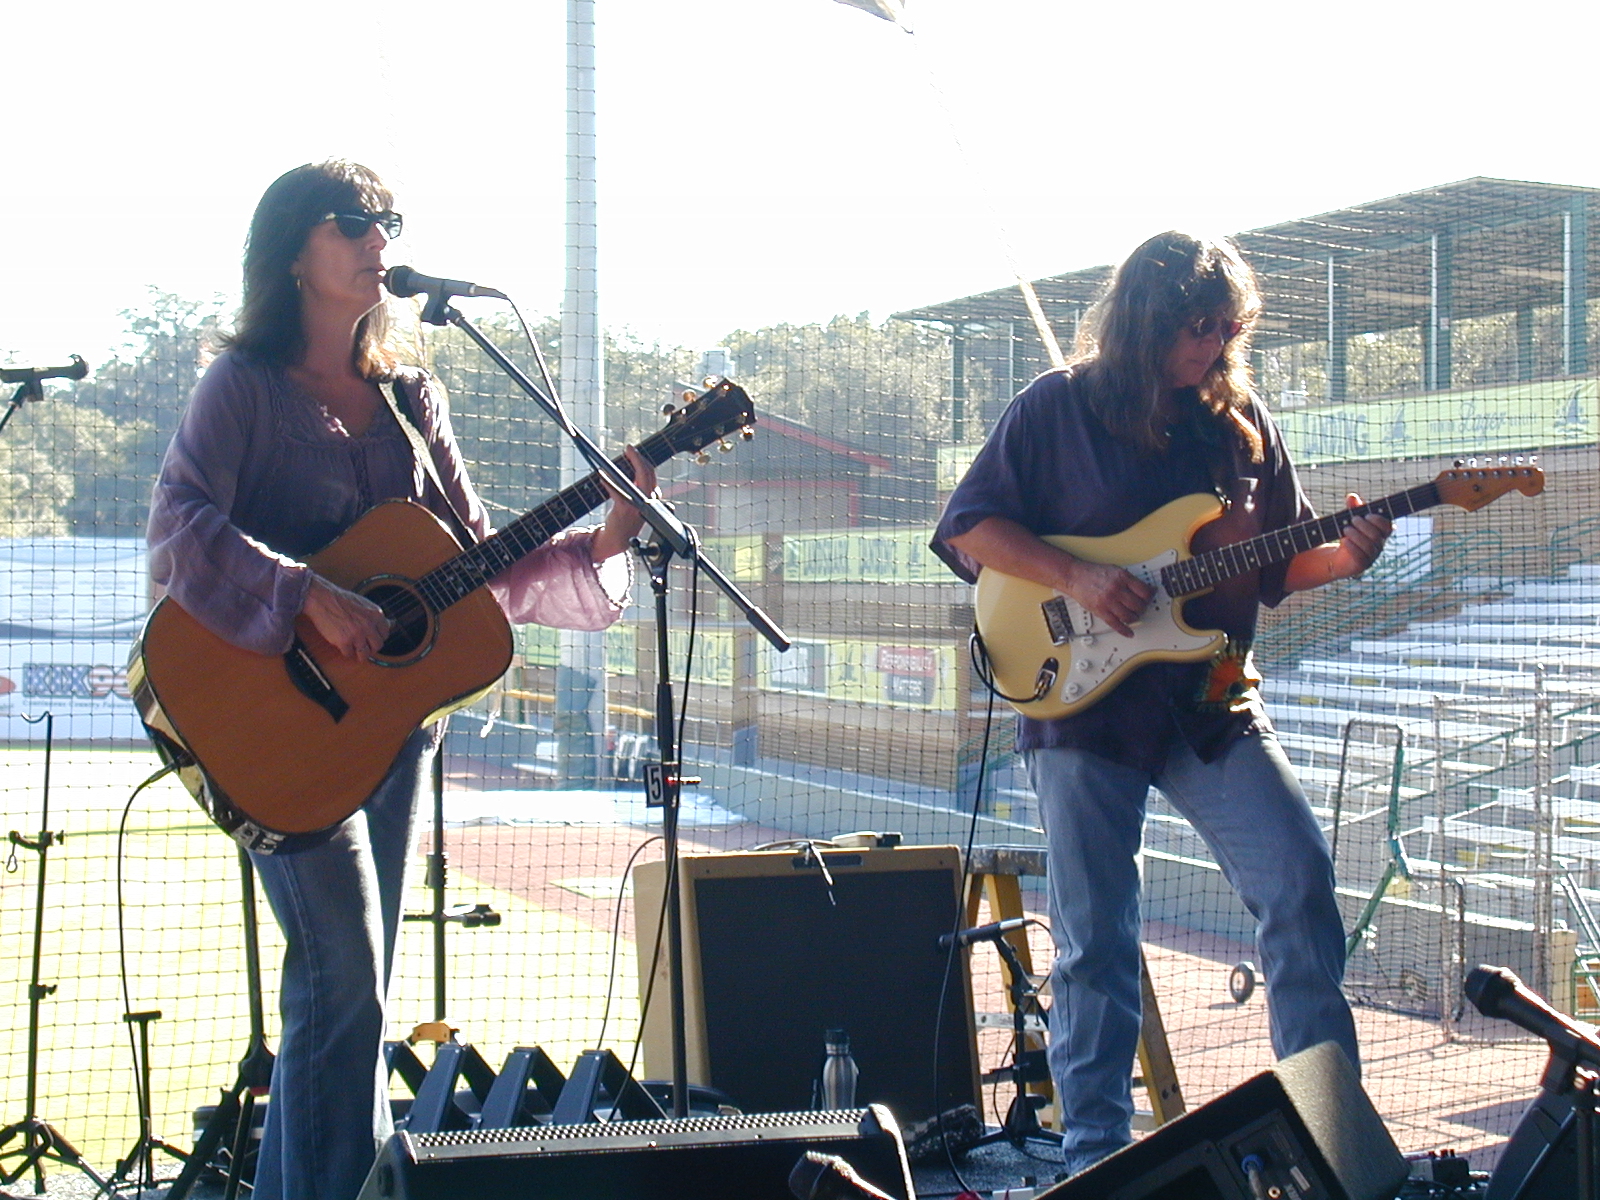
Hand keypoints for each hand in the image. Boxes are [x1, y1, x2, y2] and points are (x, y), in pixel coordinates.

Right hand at [302, 573, 391, 658]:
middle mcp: (369, 625)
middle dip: (371, 648)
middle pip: (377, 646)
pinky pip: (349, 654)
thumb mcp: (365, 604)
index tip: (373, 639)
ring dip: (360, 655)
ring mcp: (357, 635)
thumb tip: (391, 624)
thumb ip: (376, 616)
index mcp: (376, 615)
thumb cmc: (341, 599)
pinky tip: (343, 647)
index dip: (378, 637)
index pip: (385, 634)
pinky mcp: (344, 642)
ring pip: (365, 654)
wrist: (323, 598)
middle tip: (365, 647)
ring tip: (355, 651)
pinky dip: (346, 652)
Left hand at [591, 446, 656, 562]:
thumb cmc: (627, 519)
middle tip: (629, 448)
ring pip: (636, 480)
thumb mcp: (637, 503)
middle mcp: (648, 500)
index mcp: (651, 498)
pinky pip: (618, 491)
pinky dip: (609, 482)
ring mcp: (637, 505)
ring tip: (619, 457)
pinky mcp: (625, 509)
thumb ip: (638, 489)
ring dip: (629, 465)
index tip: (632, 450)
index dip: (642, 460)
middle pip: (647, 473)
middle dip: (638, 458)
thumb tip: (631, 471)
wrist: (620, 538)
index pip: (650, 474)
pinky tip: (602, 475)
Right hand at [1062, 558, 1152, 637]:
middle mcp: (1116, 589)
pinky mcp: (1100, 611)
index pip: (1144, 591)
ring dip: (1134, 618)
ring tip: (1133, 616)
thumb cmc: (1093, 573)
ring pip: (1129, 616)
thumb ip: (1129, 580)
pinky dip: (1124, 630)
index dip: (1150, 596)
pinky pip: (1116, 624)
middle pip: (1138, 605)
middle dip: (1142, 608)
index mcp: (1122, 577)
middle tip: (1141, 607)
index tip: (1150, 597)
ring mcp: (1108, 601)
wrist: (1075, 576)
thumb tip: (1143, 589)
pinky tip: (1129, 632)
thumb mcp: (1115, 570)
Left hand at [1326, 493, 1391, 581]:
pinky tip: (1345, 541)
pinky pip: (1361, 558)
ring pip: (1369, 547)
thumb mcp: (1349, 520)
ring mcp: (1371, 557)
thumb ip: (1352, 508)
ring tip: (1345, 529)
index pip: (1388, 527)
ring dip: (1357, 535)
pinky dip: (1353, 548)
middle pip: (1376, 535)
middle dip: (1364, 526)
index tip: (1367, 515)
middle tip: (1353, 519)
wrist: (1336, 558)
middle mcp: (1378, 545)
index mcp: (1380, 534)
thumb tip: (1352, 496)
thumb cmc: (1348, 535)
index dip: (1379, 521)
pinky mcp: (1361, 566)